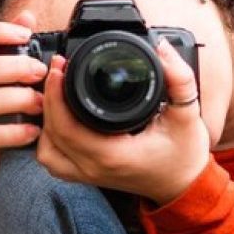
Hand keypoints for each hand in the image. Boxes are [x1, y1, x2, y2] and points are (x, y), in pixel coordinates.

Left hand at [37, 39, 210, 204]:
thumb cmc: (185, 155)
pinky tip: (61, 121)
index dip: (55, 93)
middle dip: (48, 98)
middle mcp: (96, 168)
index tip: (60, 67)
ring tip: (57, 96)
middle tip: (59, 71)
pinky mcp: (89, 176)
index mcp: (113, 154)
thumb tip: (163, 48)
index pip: (66, 125)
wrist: (185, 185)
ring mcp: (90, 175)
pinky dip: (51, 141)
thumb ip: (179, 79)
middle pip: (50, 134)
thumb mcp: (188, 114)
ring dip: (45, 123)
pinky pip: (56, 162)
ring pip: (47, 151)